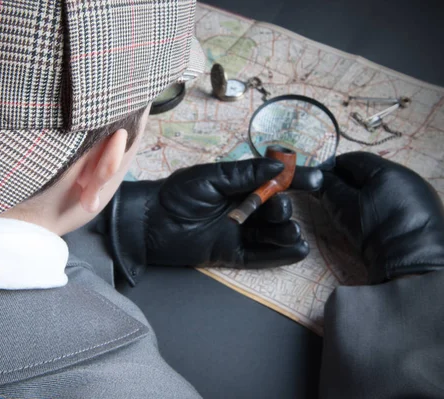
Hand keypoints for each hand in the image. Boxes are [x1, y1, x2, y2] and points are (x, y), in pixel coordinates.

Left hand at [107, 159, 321, 284]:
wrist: (148, 222)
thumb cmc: (177, 194)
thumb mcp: (212, 177)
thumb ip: (245, 173)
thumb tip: (279, 167)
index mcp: (238, 186)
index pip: (273, 183)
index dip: (296, 181)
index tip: (317, 179)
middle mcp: (241, 209)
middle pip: (275, 210)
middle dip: (283, 208)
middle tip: (278, 204)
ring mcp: (237, 233)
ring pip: (271, 234)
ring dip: (285, 231)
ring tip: (289, 229)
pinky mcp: (230, 254)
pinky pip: (259, 256)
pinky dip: (279, 254)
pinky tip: (296, 248)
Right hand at [318, 152, 443, 282]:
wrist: (412, 266)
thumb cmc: (375, 231)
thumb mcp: (344, 208)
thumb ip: (329, 188)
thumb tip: (317, 178)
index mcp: (388, 169)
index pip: (353, 159)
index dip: (332, 168)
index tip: (318, 181)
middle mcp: (408, 176)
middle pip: (370, 172)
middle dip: (348, 182)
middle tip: (330, 197)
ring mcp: (419, 194)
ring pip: (384, 186)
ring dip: (365, 194)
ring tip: (349, 211)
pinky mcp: (425, 213)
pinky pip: (396, 200)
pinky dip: (380, 205)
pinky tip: (372, 221)